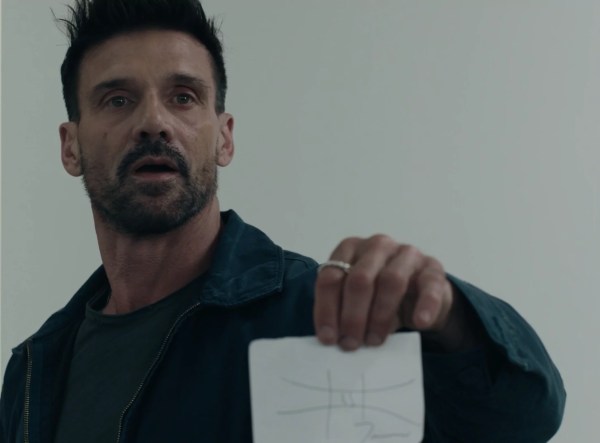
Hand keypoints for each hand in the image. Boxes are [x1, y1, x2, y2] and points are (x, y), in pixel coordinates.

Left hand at [313, 235, 460, 350]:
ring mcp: (406, 254)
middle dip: (352, 316)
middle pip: (359, 279)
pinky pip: (429, 286)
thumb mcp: (357, 301)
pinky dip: (425, 306)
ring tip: (374, 341)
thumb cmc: (379, 296)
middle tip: (350, 343)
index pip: (331, 277)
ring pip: (391, 281)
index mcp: (349, 249)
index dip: (326, 309)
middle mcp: (376, 246)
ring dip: (380, 316)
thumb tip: (331, 339)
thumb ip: (342, 313)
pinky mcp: (432, 268)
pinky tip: (419, 323)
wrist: (420, 293)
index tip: (327, 338)